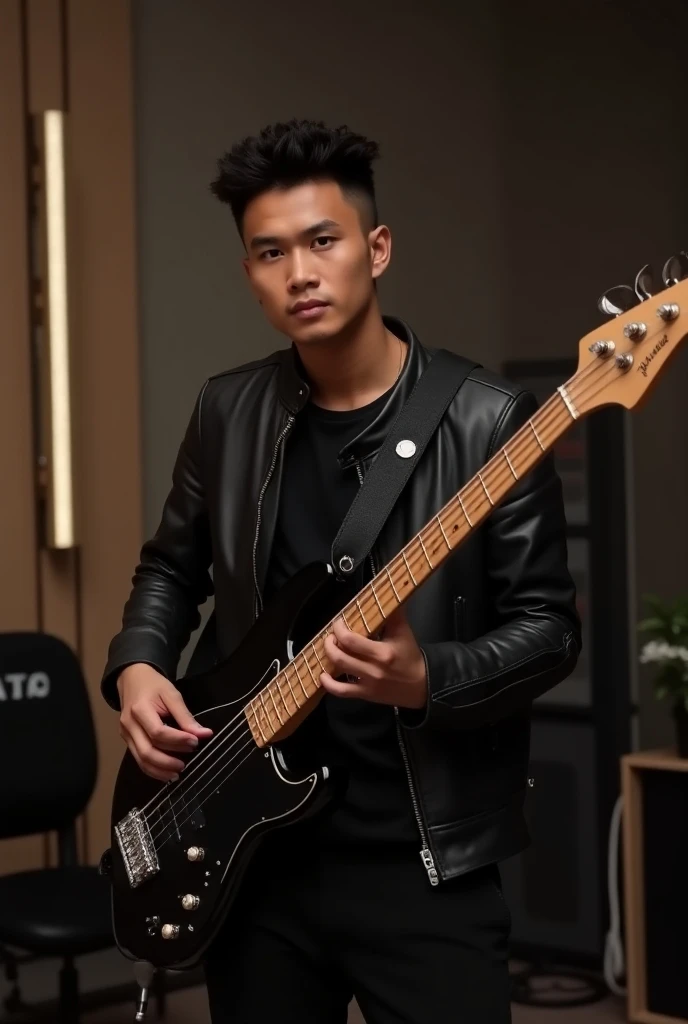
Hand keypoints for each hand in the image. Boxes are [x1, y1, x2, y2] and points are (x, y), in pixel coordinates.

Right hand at [118, 663, 212, 781]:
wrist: (131, 679)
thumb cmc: (153, 685)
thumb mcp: (172, 694)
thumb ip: (186, 716)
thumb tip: (204, 734)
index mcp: (139, 709)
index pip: (158, 732)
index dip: (178, 740)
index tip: (195, 742)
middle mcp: (129, 725)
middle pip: (147, 751)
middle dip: (168, 761)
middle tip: (186, 763)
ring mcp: (125, 734)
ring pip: (141, 760)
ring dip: (160, 771)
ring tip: (178, 773)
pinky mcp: (127, 741)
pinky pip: (138, 759)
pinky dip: (153, 769)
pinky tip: (167, 773)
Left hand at [320, 607, 426, 708]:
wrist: (421, 685)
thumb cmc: (410, 656)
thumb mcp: (404, 633)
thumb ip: (394, 613)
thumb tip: (386, 592)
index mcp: (382, 652)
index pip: (351, 640)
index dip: (339, 629)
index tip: (338, 622)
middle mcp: (373, 669)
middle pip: (340, 656)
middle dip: (330, 643)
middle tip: (331, 635)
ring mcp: (368, 683)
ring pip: (339, 671)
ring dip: (328, 657)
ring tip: (329, 648)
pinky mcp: (365, 694)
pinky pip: (341, 692)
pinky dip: (329, 684)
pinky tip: (323, 675)